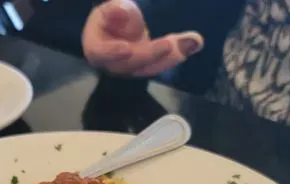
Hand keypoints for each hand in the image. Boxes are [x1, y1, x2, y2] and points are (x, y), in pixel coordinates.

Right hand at [82, 0, 203, 76]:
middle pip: (129, 64)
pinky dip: (176, 53)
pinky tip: (193, 43)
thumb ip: (116, 11)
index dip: (112, 52)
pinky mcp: (146, 67)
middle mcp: (112, 64)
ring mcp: (130, 69)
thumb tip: (119, 11)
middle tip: (170, 43)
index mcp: (96, 47)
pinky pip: (160, 64)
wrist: (119, 26)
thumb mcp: (112, 7)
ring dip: (169, 57)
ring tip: (190, 43)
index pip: (100, 52)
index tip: (126, 48)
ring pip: (148, 68)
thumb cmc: (112, 14)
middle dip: (150, 54)